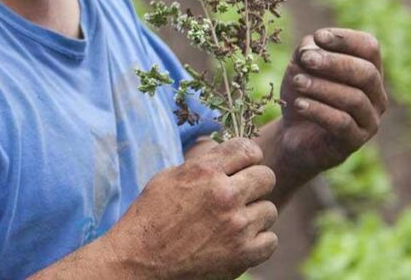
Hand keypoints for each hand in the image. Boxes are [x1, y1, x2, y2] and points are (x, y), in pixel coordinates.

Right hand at [101, 138, 278, 279]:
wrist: (140, 261)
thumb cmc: (150, 217)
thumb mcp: (169, 178)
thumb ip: (202, 165)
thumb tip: (227, 157)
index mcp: (205, 172)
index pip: (247, 149)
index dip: (248, 155)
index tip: (245, 164)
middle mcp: (225, 195)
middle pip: (266, 177)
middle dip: (255, 183)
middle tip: (242, 194)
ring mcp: (237, 226)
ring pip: (269, 209)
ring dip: (255, 214)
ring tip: (235, 221)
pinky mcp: (243, 254)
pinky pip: (271, 240)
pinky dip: (258, 241)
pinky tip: (240, 240)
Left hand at [277, 28, 386, 173]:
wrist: (292, 133)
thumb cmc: (303, 92)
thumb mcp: (301, 66)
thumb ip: (307, 51)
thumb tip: (313, 48)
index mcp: (369, 69)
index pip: (370, 47)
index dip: (346, 39)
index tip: (319, 36)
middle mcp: (376, 95)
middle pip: (367, 73)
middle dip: (334, 63)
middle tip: (306, 59)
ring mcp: (369, 120)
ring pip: (355, 99)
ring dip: (323, 87)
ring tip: (297, 82)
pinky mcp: (355, 142)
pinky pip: (342, 123)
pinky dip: (319, 111)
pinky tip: (299, 104)